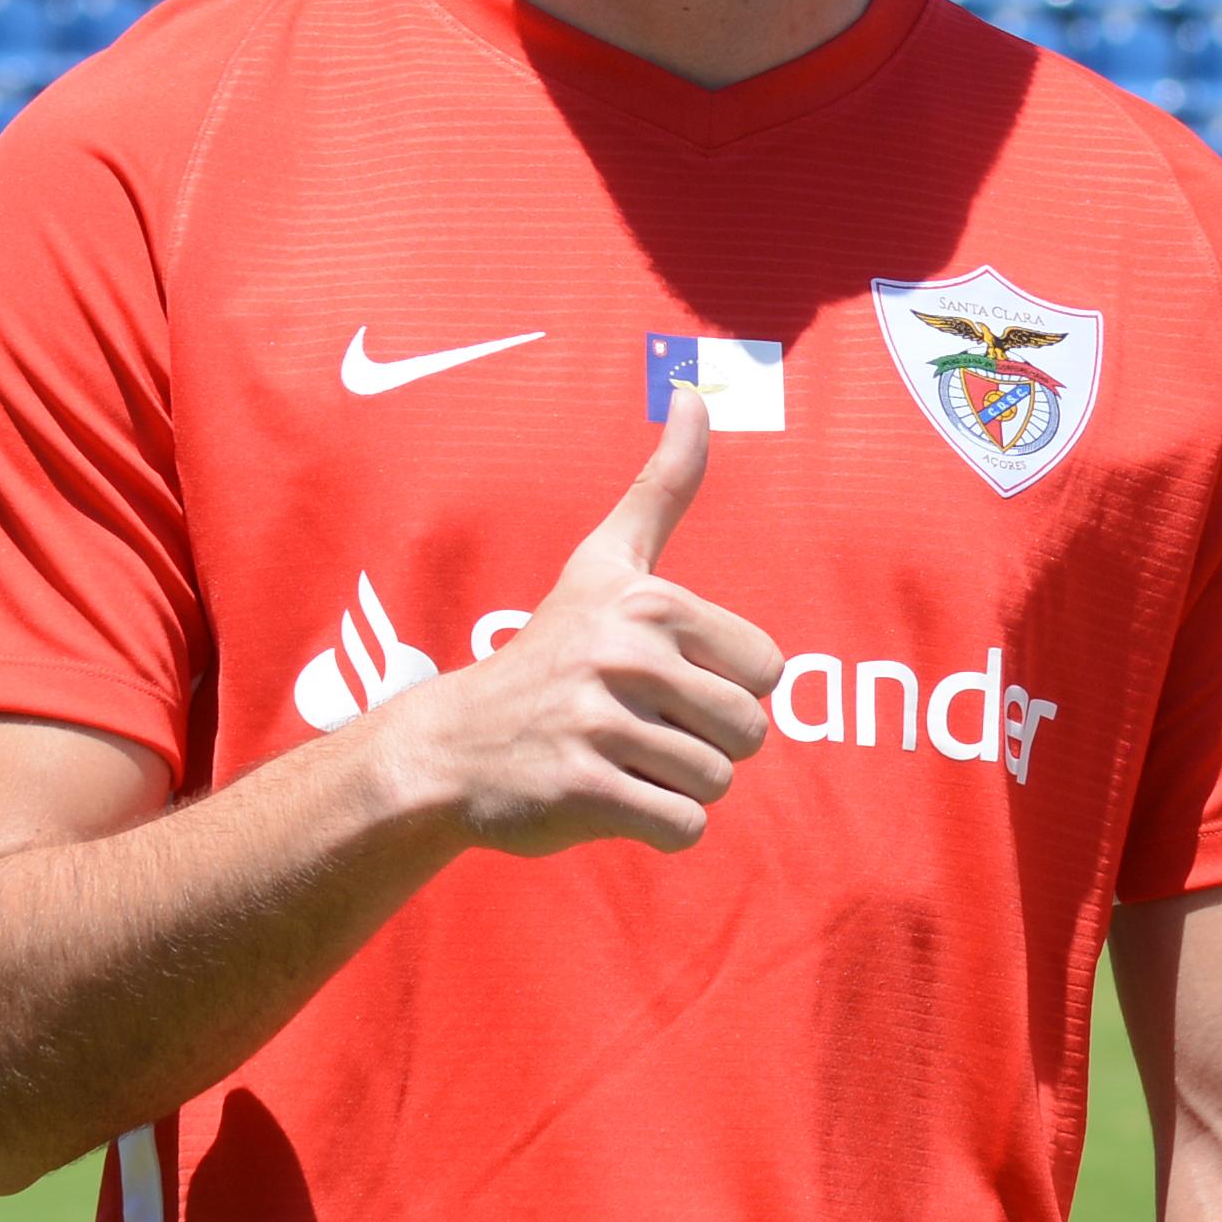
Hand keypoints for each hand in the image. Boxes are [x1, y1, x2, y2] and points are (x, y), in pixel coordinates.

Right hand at [371, 400, 779, 856]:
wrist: (453, 746)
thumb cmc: (548, 653)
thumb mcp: (604, 562)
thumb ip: (663, 485)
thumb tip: (694, 392)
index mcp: (649, 603)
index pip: (768, 672)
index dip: (724, 689)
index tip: (662, 682)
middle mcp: (626, 657)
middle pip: (749, 733)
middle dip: (705, 744)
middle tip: (639, 730)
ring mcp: (601, 726)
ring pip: (716, 783)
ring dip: (676, 787)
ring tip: (618, 761)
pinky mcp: (584, 792)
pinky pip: (683, 829)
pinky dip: (657, 828)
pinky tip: (608, 798)